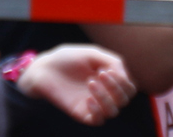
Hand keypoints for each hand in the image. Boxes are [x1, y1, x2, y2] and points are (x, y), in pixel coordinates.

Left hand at [18, 45, 135, 125]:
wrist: (43, 68)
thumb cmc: (67, 58)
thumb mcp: (92, 53)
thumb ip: (112, 61)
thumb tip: (126, 78)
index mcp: (108, 78)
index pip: (129, 87)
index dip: (124, 80)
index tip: (107, 69)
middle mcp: (103, 92)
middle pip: (124, 99)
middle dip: (117, 87)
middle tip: (101, 74)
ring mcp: (93, 104)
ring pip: (113, 111)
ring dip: (106, 97)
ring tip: (90, 82)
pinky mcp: (81, 113)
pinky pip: (98, 120)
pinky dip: (97, 110)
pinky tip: (88, 98)